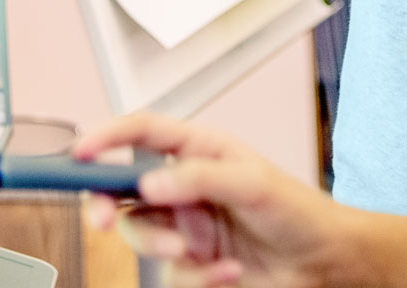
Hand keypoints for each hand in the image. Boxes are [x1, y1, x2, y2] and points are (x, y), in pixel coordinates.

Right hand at [76, 114, 358, 287]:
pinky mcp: (193, 264)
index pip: (140, 133)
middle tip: (101, 221)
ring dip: (157, 245)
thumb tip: (148, 185)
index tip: (80, 152)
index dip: (106, 137)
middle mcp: (184, 186)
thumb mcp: (253, 183)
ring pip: (140, 234)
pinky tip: (230, 272)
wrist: (325, 265)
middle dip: (104, 204)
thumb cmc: (300, 211)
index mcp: (197, 150)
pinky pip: (172, 273)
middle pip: (120, 189)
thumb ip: (198, 179)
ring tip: (190, 252)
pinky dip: (198, 276)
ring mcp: (185, 227)